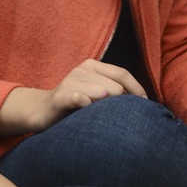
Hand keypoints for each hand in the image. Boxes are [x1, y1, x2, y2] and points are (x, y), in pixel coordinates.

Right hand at [2, 61, 146, 134]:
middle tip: (124, 118)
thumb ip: (113, 90)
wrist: (41, 111)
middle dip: (123, 103)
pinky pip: (79, 98)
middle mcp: (82, 70)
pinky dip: (88, 104)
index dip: (136, 89)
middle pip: (115, 86)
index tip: (145, 104)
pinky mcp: (60, 96)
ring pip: (102, 92)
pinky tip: (90, 111)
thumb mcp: (95, 92)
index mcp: (93, 66)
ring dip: (108, 108)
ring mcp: (70, 81)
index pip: (122, 74)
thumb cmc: (75, 104)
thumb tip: (141, 100)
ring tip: (107, 120)